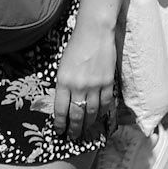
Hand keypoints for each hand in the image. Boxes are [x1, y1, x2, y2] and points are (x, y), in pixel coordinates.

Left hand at [51, 22, 117, 145]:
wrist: (94, 32)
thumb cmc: (76, 47)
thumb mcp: (62, 66)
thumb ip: (63, 85)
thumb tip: (65, 104)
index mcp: (63, 81)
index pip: (60, 110)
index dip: (60, 124)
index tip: (60, 131)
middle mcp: (78, 86)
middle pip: (76, 115)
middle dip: (74, 129)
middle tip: (73, 137)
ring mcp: (94, 85)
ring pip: (91, 112)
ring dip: (87, 124)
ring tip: (85, 131)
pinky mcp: (108, 82)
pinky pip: (105, 103)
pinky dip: (101, 113)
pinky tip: (98, 117)